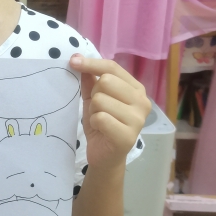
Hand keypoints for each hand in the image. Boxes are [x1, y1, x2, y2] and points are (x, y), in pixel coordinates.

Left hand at [69, 55, 150, 171]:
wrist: (105, 156)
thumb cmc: (101, 125)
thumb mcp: (93, 99)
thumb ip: (90, 80)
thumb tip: (78, 58)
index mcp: (136, 89)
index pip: (113, 68)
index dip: (91, 63)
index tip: (73, 61)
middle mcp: (142, 101)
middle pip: (106, 81)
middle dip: (94, 95)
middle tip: (97, 109)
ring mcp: (138, 119)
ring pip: (101, 100)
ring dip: (93, 111)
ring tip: (100, 121)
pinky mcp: (128, 136)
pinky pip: (100, 118)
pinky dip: (94, 123)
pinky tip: (100, 131)